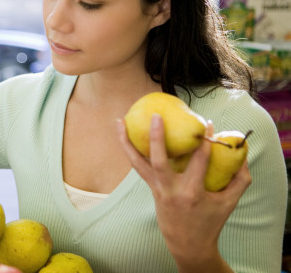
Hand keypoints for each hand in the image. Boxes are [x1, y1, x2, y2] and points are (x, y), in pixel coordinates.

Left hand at [116, 114, 250, 271]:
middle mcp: (171, 190)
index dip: (203, 141)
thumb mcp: (229, 203)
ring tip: (119, 121)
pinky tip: (122, 134)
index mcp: (193, 193)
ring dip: (126, 142)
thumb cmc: (210, 222)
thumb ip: (239, 179)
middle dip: (156, 138)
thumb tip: (241, 153)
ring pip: (137, 163)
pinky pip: (137, 166)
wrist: (187, 244)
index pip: (198, 161)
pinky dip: (129, 150)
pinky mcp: (150, 188)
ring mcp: (157, 189)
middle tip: (155, 116)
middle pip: (159, 161)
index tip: (206, 123)